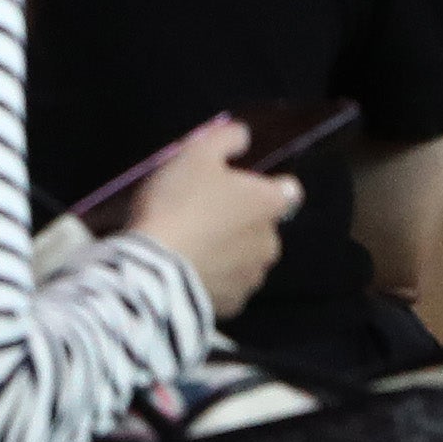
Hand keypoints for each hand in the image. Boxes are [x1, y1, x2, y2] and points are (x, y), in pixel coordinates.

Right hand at [124, 116, 302, 320]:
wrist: (155, 270)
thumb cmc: (178, 204)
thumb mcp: (196, 154)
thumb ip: (226, 138)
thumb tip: (243, 136)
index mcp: (269, 204)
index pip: (288, 190)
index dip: (264, 185)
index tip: (237, 185)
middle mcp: (271, 243)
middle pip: (262, 226)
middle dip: (240, 221)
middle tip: (202, 213)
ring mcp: (252, 278)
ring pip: (245, 258)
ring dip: (227, 252)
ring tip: (190, 245)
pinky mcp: (232, 305)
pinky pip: (227, 285)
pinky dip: (213, 278)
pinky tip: (187, 269)